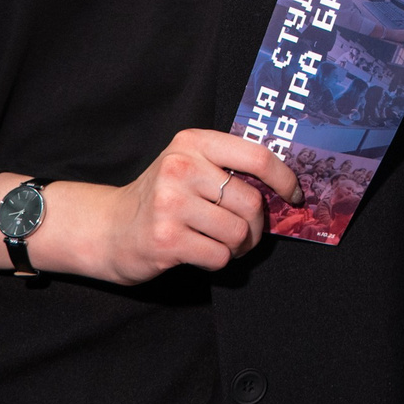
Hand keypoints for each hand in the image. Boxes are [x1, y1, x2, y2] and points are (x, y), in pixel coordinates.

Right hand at [0, 132, 301, 285]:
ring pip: (238, 233)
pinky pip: (219, 256)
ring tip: (220, 243)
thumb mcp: (189, 166)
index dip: (284, 179)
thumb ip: (228, 167)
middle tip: (246, 235)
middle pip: (251, 202)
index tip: (294, 196)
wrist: (109, 228)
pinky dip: (218, 261)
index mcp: (192, 142)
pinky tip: (200, 253)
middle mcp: (180, 167)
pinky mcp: (166, 238)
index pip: (256, 156)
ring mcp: (170, 203)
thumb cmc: (161, 198)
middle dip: (258, 227)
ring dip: (238, 247)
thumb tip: (284, 187)